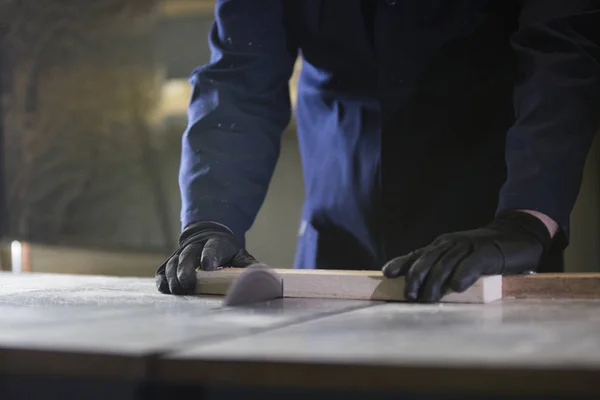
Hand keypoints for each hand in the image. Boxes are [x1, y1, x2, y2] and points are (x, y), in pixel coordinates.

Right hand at [156, 221, 257, 294]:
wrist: (207, 236)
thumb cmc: (226, 253)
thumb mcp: (240, 255)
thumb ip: (248, 266)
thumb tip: (262, 278)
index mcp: (215, 243)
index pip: (213, 247)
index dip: (209, 256)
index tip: (208, 266)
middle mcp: (195, 246)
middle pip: (187, 256)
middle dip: (186, 270)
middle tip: (188, 284)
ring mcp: (180, 254)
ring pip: (172, 263)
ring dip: (173, 277)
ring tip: (179, 290)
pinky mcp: (170, 263)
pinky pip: (162, 271)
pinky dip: (163, 280)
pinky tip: (167, 289)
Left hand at [382, 211, 552, 302]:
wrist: (515, 236)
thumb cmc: (481, 252)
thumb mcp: (456, 257)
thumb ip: (439, 268)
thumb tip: (418, 288)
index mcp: (440, 245)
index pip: (416, 255)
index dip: (401, 264)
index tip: (387, 274)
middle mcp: (450, 243)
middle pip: (426, 261)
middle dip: (415, 280)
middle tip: (411, 297)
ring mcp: (467, 247)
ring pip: (445, 265)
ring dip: (434, 284)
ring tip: (428, 300)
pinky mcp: (485, 253)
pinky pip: (470, 265)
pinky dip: (462, 276)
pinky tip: (456, 287)